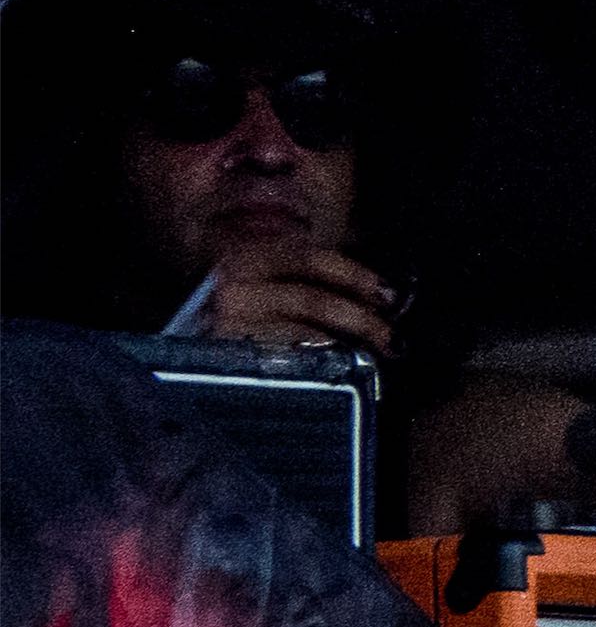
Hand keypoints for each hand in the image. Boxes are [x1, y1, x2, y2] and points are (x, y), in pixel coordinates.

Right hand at [193, 241, 397, 359]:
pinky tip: (338, 370)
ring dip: (347, 343)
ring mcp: (226, 321)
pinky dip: (319, 362)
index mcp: (244, 257)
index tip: (388, 294)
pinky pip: (287, 357)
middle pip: (312, 297)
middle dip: (361, 318)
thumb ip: (300, 278)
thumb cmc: (230, 318)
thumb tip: (371, 290)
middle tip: (391, 336)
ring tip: (374, 355)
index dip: (356, 274)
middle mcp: (233, 285)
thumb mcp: (259, 284)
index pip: (310, 258)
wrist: (173, 356)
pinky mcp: (225, 354)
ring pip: (304, 329)